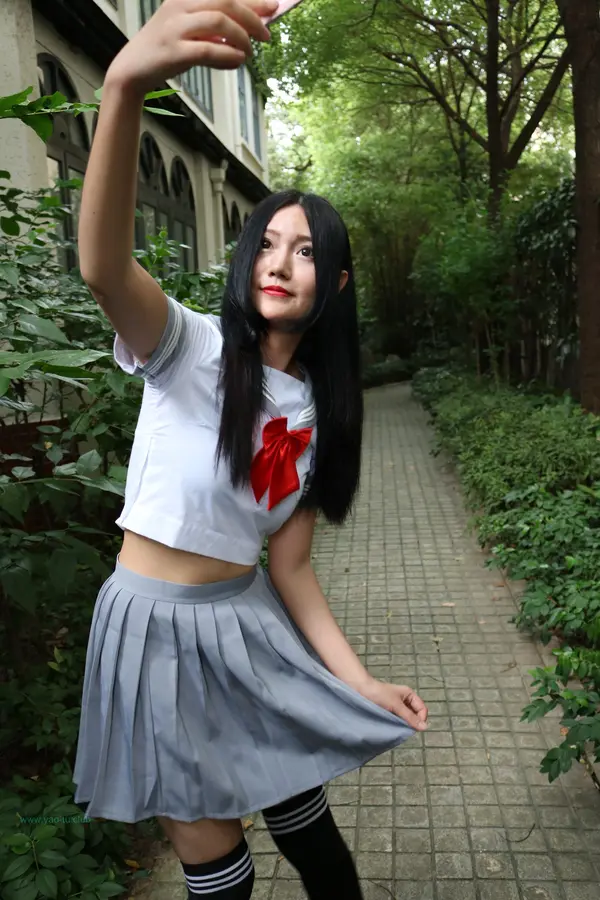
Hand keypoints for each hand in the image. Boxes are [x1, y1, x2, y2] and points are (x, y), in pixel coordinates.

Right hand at [106, 0, 278, 94]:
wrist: (133, 70)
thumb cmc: (165, 50)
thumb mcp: (189, 30)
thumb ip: (214, 28)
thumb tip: (248, 30)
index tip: (273, 7)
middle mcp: (180, 7)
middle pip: (225, 3)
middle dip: (252, 18)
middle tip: (266, 35)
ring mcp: (176, 28)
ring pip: (219, 21)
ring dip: (241, 37)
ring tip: (249, 52)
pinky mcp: (174, 51)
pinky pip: (208, 49)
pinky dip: (228, 55)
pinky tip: (238, 60)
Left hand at [359, 679, 428, 730]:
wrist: (360, 689)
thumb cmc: (379, 694)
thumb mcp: (396, 705)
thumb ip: (410, 717)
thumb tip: (425, 727)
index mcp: (409, 695)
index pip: (422, 709)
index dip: (420, 719)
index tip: (413, 728)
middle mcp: (405, 701)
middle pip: (415, 715)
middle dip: (412, 723)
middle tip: (403, 728)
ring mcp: (397, 707)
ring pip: (406, 719)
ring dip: (403, 724)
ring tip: (396, 727)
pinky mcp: (389, 712)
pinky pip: (397, 720)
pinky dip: (396, 724)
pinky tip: (392, 727)